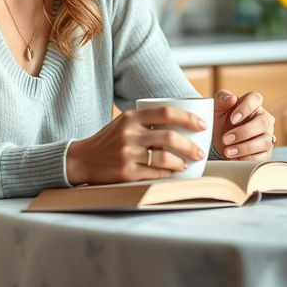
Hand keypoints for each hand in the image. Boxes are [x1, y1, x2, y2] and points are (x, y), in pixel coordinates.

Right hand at [66, 107, 207, 184]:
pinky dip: (168, 173)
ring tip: (186, 163)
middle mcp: (129, 133)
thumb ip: (146, 122)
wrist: (83, 159)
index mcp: (130, 117)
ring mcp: (127, 154)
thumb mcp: (123, 123)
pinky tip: (172, 172)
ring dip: (181, 162)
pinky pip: (156, 173)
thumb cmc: (109, 140)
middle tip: (199, 152)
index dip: (188, 118)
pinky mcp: (127, 173)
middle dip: (191, 146)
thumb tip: (182, 124)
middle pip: (170, 137)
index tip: (202, 125)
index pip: (166, 112)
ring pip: (166, 158)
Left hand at [213, 89, 275, 160]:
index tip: (232, 119)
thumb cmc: (220, 119)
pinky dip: (249, 159)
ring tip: (228, 152)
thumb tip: (231, 99)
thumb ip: (221, 99)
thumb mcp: (216, 107)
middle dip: (243, 133)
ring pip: (265, 141)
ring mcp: (267, 135)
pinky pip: (264, 157)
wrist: (218, 139)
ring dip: (245, 148)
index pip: (255, 98)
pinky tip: (235, 159)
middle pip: (262, 123)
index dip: (245, 108)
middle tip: (225, 139)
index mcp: (252, 103)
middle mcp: (263, 118)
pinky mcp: (266, 152)